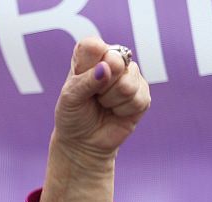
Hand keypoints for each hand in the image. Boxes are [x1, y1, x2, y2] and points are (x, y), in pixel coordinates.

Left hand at [41, 38, 150, 201]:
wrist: (83, 147)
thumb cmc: (70, 120)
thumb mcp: (69, 100)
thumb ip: (87, 79)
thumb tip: (109, 66)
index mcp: (88, 56)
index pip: (92, 44)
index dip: (90, 62)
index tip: (83, 80)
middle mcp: (111, 61)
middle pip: (117, 57)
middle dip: (101, 84)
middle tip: (93, 98)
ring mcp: (129, 77)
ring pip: (130, 77)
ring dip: (113, 98)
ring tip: (103, 107)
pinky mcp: (141, 96)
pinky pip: (140, 94)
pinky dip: (126, 108)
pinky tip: (116, 114)